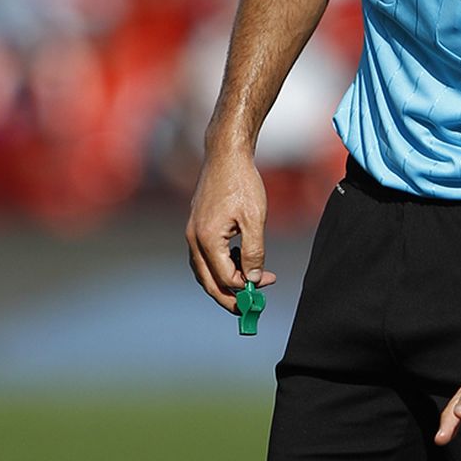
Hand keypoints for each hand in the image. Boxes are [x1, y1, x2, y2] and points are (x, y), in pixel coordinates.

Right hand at [186, 144, 273, 313]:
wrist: (225, 155)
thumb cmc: (242, 183)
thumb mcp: (255, 219)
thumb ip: (254, 252)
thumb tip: (254, 279)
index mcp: (207, 240)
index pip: (225, 278)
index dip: (247, 286)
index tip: (269, 281)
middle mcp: (193, 239)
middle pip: (208, 282)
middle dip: (230, 297)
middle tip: (251, 306)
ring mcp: (191, 233)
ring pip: (203, 272)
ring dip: (224, 282)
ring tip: (248, 283)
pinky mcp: (195, 227)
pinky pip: (203, 258)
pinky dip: (218, 267)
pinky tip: (238, 260)